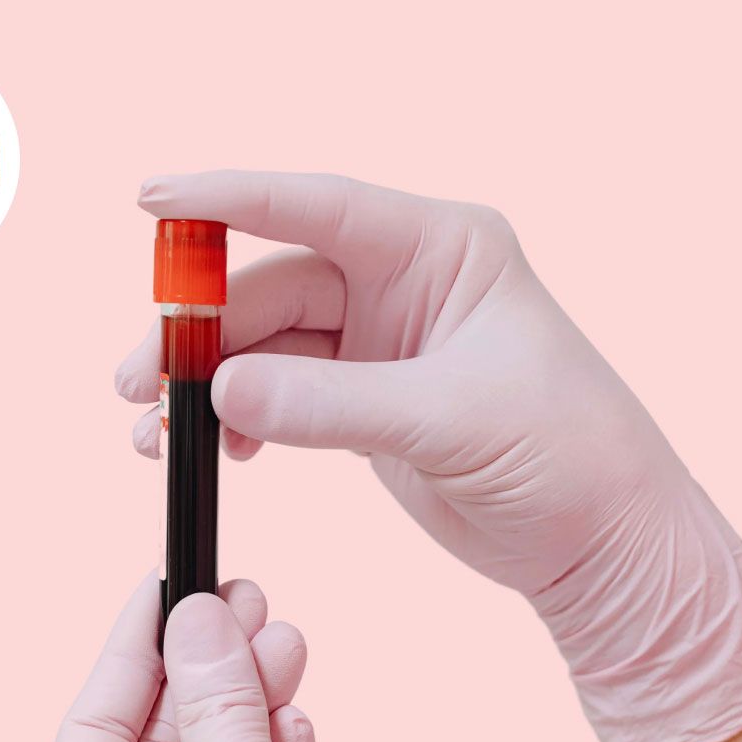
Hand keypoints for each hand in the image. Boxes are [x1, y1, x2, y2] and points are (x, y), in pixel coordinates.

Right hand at [116, 172, 741, 741]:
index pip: (318, 206)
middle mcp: (404, 284)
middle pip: (274, 284)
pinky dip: (239, 418)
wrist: (601, 543)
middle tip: (140, 381)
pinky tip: (217, 449)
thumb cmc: (567, 457)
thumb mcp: (449, 420)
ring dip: (207, 382)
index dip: (229, 199)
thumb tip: (220, 390)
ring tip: (155, 432)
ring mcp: (379, 344)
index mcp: (442, 250)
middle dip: (199, 331)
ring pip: (266, 343)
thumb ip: (331, 404)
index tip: (153, 200)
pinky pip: (280, 394)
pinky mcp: (364, 402)